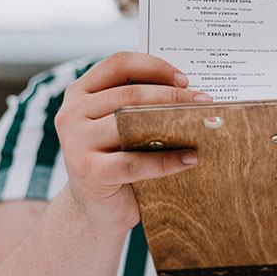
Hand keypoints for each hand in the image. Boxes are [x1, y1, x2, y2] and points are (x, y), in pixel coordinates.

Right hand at [55, 52, 211, 232]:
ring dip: (172, 123)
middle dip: (172, 96)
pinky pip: (136, 162)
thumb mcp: (122, 128)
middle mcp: (72, 113)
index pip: (119, 64)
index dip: (154, 66)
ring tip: (203, 126)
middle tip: (204, 102)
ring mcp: (76, 143)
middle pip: (130, 93)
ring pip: (131, 123)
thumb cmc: (117, 161)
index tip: (184, 79)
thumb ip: (140, 108)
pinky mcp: (90, 172)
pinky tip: (190, 159)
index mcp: (80, 93)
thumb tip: (192, 97)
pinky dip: (167, 161)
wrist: (95, 210)